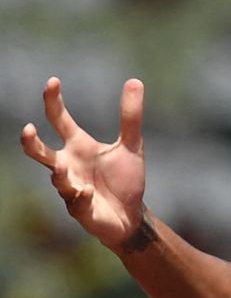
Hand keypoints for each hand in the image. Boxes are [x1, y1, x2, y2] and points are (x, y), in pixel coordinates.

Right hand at [19, 77, 148, 250]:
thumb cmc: (125, 180)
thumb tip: (135, 81)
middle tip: (28, 130)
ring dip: (59, 174)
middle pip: (39, 151)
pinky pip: (76, 201)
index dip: (52, 100)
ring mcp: (70, 187)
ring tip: (61, 168)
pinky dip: (81, 196)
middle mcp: (67, 164)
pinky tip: (88, 192)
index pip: (58, 118)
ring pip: (57, 179)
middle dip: (31, 142)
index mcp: (77, 145)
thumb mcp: (132, 147)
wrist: (132, 216)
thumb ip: (130, 117)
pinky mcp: (80, 209)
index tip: (53, 81)